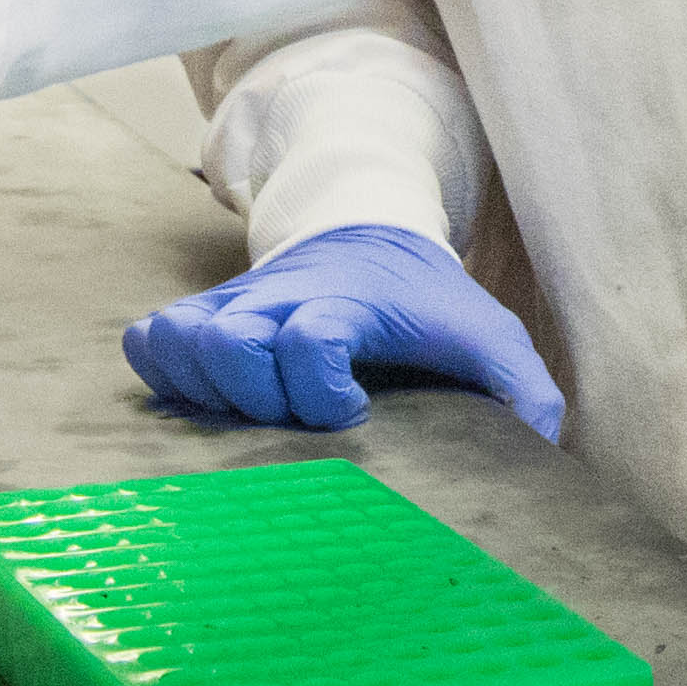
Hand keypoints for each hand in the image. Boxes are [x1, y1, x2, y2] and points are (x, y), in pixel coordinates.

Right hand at [120, 222, 563, 441]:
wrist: (371, 232)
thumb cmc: (430, 303)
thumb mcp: (490, 335)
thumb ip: (524, 392)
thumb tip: (538, 453)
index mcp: (351, 301)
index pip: (311, 337)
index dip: (320, 388)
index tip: (351, 413)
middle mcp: (279, 299)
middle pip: (226, 344)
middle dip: (252, 397)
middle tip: (288, 420)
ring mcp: (232, 306)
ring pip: (172, 339)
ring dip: (198, 387)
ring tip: (240, 414)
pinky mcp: (202, 317)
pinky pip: (147, 341)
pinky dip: (163, 374)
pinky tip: (208, 404)